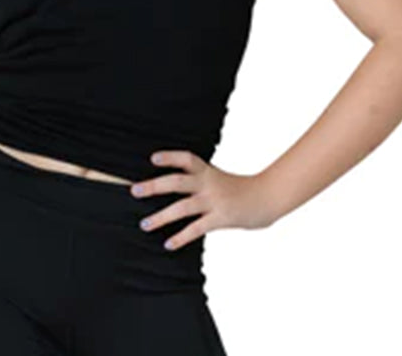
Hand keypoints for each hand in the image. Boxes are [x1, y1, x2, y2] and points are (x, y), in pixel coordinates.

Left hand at [130, 149, 275, 250]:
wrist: (268, 198)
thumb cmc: (241, 189)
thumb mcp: (220, 179)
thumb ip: (201, 182)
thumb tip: (176, 187)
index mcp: (208, 171)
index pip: (187, 159)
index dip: (170, 157)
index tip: (152, 158)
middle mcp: (209, 184)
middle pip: (177, 181)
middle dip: (154, 186)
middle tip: (134, 190)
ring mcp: (215, 201)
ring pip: (183, 207)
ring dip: (161, 217)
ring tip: (144, 224)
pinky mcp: (221, 218)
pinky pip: (196, 228)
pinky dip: (181, 237)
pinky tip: (168, 244)